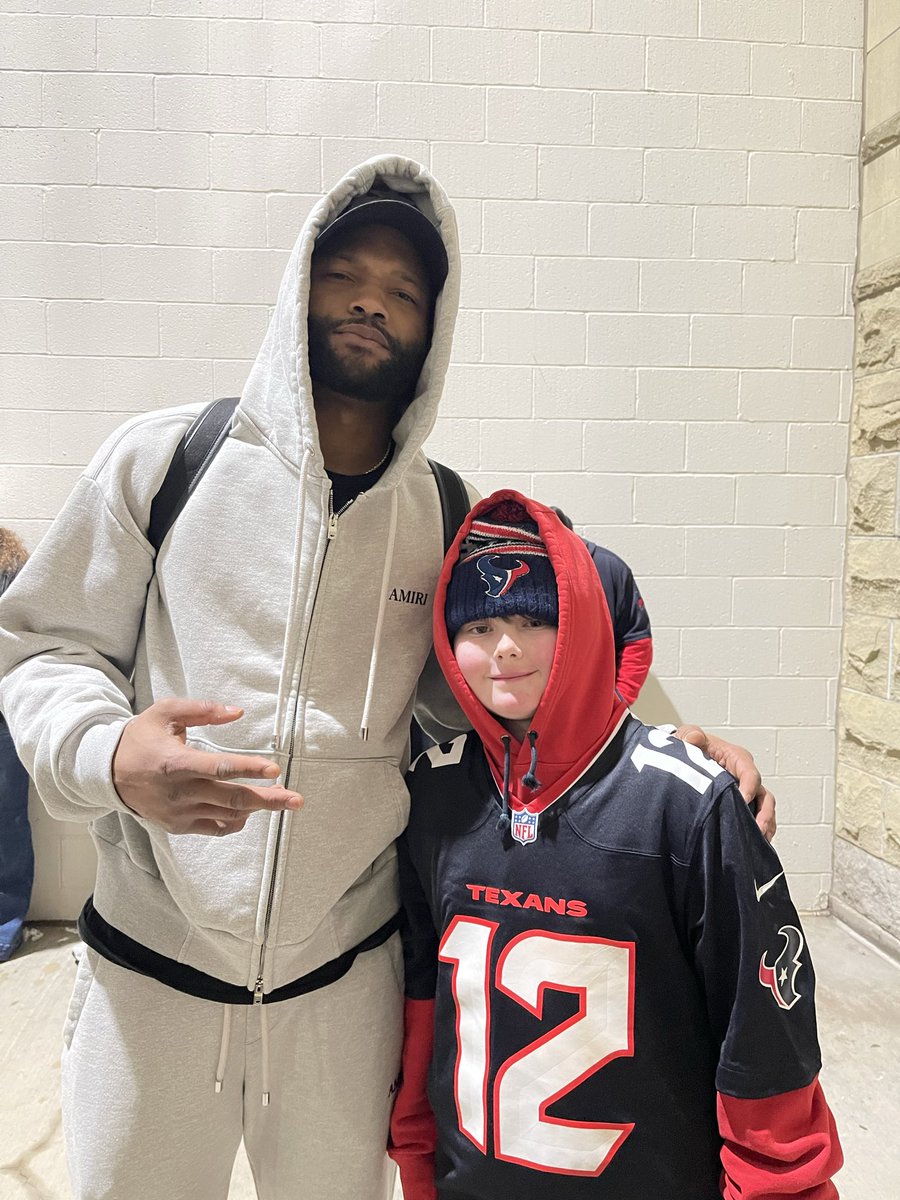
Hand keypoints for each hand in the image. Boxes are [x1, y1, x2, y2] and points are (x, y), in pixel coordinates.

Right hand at [112, 698, 301, 836]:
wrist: (108, 773)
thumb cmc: (141, 738)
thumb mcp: (166, 713)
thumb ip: (203, 709)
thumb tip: (238, 712)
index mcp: (176, 763)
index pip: (220, 768)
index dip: (249, 769)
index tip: (274, 770)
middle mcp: (179, 792)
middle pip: (232, 798)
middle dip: (268, 799)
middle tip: (296, 799)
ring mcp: (179, 813)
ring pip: (228, 815)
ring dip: (257, 808)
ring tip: (282, 800)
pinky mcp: (178, 826)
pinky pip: (215, 828)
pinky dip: (236, 821)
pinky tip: (250, 811)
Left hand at [673, 725, 775, 840]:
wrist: (686, 759)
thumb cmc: (691, 746)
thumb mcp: (688, 737)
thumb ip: (690, 735)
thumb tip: (694, 738)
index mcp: (737, 758)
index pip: (750, 772)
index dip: (749, 786)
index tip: (743, 800)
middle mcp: (745, 776)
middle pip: (764, 795)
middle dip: (764, 813)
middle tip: (757, 829)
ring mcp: (746, 791)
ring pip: (764, 809)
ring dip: (765, 825)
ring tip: (759, 841)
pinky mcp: (741, 804)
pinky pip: (756, 818)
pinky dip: (757, 831)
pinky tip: (753, 844)